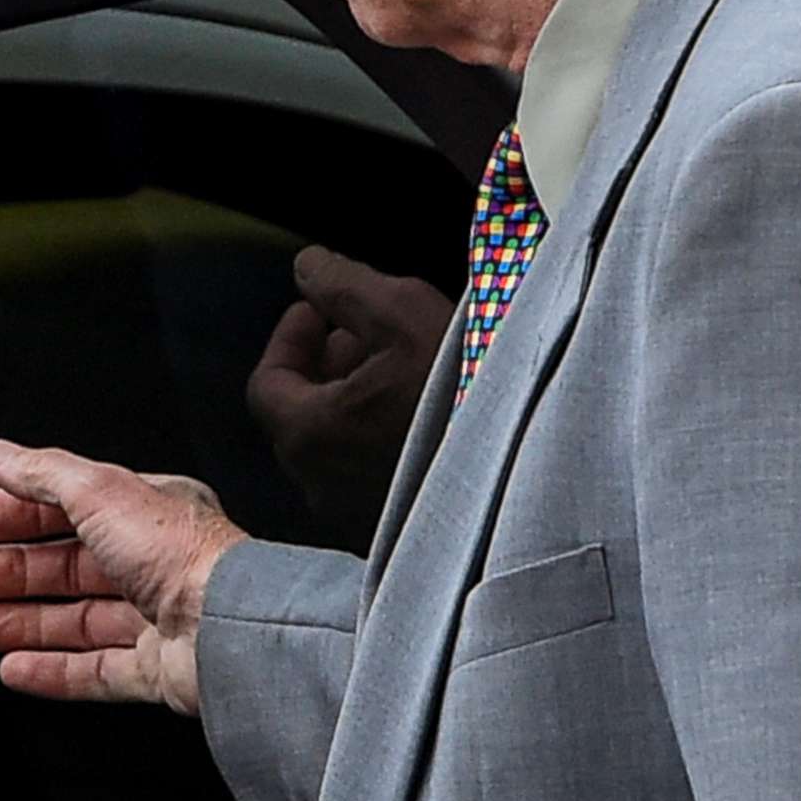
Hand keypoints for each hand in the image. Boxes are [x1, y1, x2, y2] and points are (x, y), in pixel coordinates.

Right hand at [0, 440, 246, 713]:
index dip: (19, 515)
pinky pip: (96, 672)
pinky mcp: (159, 671)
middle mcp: (157, 565)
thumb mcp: (101, 492)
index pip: (73, 508)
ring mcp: (158, 621)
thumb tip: (1, 455)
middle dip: (10, 573)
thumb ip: (45, 474)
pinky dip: (51, 671)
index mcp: (150, 513)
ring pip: (77, 622)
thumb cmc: (184, 557)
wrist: (232, 630)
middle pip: (69, 569)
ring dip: (20, 623)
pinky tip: (13, 669)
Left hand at [246, 247, 454, 543]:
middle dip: (327, 365)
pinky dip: (379, 438)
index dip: (291, 336)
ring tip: (402, 367)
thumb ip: (344, 287)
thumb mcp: (404, 315)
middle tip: (365, 332)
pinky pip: (368, 477)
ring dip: (356, 401)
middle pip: (300, 415)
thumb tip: (309, 267)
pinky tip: (423, 413)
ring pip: (336, 447)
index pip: (266, 383)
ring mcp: (353, 516)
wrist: (533, 469)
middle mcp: (319, 486)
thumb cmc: (466, 393)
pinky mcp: (390, 532)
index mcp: (307, 435)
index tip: (321, 309)